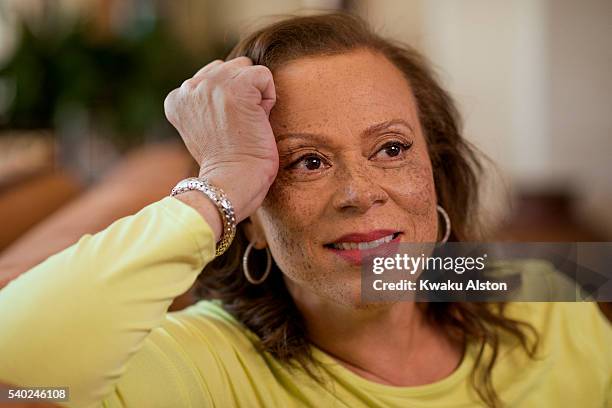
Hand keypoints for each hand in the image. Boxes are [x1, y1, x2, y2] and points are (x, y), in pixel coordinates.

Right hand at [164, 57, 277, 222]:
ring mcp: (211, 85)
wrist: (232, 182)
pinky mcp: (237, 87)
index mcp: (176, 98)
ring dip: (254, 95)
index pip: (212, 78)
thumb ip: (206, 103)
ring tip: (247, 123)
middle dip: (241, 94)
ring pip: (246, 70)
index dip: (227, 103)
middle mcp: (189, 87)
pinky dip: (269, 98)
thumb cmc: (225, 165)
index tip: (223, 130)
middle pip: (230, 69)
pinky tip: (257, 121)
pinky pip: (263, 75)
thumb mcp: (203, 128)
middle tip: (238, 128)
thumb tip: (231, 83)